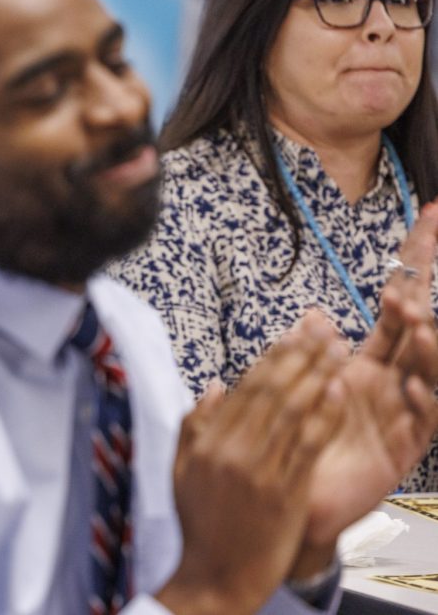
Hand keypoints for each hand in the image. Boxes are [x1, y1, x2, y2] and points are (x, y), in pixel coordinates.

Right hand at [158, 313, 344, 614]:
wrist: (216, 575)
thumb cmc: (201, 526)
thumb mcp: (181, 471)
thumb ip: (194, 426)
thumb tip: (215, 387)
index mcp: (207, 444)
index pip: (244, 389)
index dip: (271, 357)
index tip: (291, 334)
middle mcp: (232, 452)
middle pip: (271, 391)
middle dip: (300, 356)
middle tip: (321, 331)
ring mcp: (260, 471)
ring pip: (292, 411)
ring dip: (318, 376)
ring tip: (336, 350)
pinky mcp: (286, 492)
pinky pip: (309, 445)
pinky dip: (324, 416)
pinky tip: (338, 392)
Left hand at [299, 201, 437, 562]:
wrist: (292, 500)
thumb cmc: (297, 441)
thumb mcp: (298, 388)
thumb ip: (308, 353)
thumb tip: (316, 314)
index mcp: (365, 362)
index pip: (396, 305)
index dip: (413, 263)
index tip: (430, 216)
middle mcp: (391, 382)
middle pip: (420, 329)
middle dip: (420, 304)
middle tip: (408, 291)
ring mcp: (403, 414)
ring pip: (429, 373)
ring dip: (426, 348)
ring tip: (415, 326)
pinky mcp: (404, 450)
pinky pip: (424, 422)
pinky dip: (423, 402)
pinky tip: (416, 385)